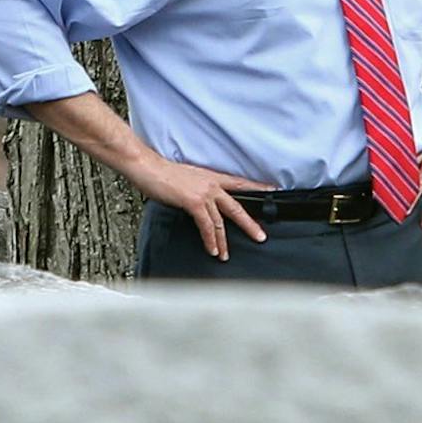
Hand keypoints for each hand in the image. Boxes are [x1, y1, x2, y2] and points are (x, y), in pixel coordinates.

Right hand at [126, 157, 274, 261]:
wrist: (148, 167)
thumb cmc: (162, 173)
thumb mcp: (187, 179)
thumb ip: (198, 190)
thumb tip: (201, 203)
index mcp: (212, 177)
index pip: (240, 184)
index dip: (258, 188)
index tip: (273, 192)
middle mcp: (212, 184)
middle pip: (237, 207)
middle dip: (250, 224)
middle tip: (261, 236)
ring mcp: (204, 193)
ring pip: (222, 221)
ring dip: (223, 241)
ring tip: (226, 254)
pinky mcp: (194, 202)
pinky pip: (207, 225)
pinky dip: (210, 240)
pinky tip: (213, 249)